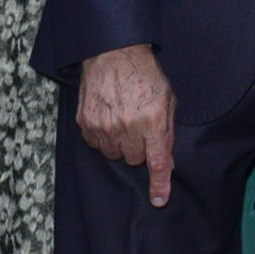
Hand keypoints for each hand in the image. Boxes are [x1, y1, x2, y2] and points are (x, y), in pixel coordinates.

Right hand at [78, 43, 175, 199]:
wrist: (113, 52)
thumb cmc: (144, 75)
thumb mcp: (167, 100)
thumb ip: (167, 132)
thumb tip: (168, 162)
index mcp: (152, 120)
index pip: (157, 161)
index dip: (159, 184)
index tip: (159, 200)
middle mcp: (127, 126)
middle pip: (134, 159)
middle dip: (140, 148)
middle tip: (139, 126)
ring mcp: (104, 125)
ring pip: (114, 154)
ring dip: (120, 143)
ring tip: (123, 120)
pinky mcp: (86, 122)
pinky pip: (96, 144)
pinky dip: (103, 136)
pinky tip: (108, 117)